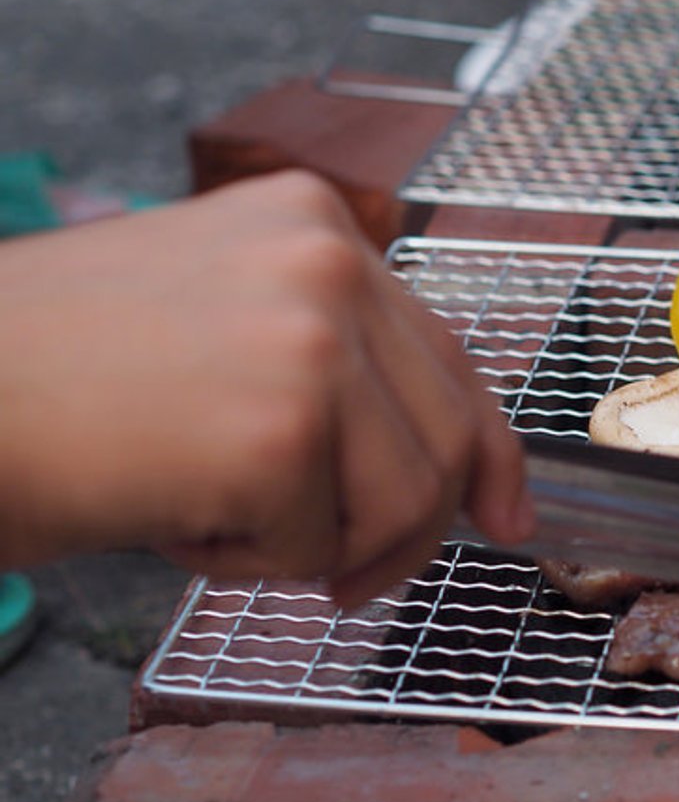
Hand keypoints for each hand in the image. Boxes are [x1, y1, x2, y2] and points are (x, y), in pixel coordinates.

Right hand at [0, 171, 531, 608]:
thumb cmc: (43, 380)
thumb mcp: (210, 324)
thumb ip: (325, 361)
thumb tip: (448, 465)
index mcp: (312, 221)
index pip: (446, 354)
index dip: (488, 451)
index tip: (509, 515)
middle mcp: (330, 258)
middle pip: (450, 434)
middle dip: (407, 531)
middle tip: (342, 580)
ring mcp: (313, 336)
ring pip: (404, 501)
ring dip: (311, 547)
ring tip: (203, 510)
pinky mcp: (282, 426)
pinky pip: (321, 549)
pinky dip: (244, 565)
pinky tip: (165, 514)